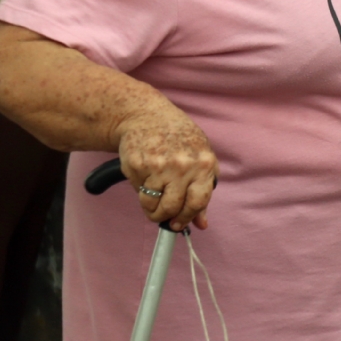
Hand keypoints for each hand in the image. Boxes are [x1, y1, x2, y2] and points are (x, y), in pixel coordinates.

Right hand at [116, 106, 218, 231]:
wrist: (147, 116)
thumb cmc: (178, 138)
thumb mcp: (199, 159)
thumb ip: (201, 192)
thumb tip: (201, 223)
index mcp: (204, 165)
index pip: (198, 202)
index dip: (187, 218)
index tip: (179, 224)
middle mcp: (182, 166)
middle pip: (173, 207)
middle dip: (166, 217)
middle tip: (162, 215)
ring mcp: (158, 166)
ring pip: (152, 204)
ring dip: (151, 208)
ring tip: (153, 197)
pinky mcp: (136, 166)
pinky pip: (138, 192)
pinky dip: (140, 191)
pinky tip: (145, 178)